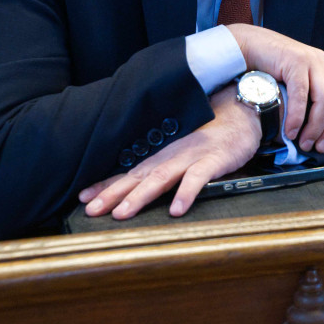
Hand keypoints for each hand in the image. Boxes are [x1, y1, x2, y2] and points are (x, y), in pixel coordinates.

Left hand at [79, 86, 262, 219]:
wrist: (241, 111)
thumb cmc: (211, 134)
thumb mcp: (182, 150)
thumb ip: (163, 166)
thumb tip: (137, 183)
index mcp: (163, 156)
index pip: (128, 172)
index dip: (105, 185)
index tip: (83, 199)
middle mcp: (171, 156)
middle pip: (137, 177)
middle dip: (113, 194)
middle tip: (92, 211)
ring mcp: (191, 157)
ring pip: (161, 177)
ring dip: (140, 195)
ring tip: (123, 213)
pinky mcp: (213, 160)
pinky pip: (198, 178)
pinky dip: (186, 193)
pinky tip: (176, 209)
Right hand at [226, 24, 323, 153]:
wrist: (248, 45)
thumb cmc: (270, 67)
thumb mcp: (297, 81)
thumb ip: (309, 96)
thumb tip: (314, 128)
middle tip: (321, 147)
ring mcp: (311, 61)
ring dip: (317, 126)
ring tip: (305, 142)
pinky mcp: (295, 62)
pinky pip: (303, 95)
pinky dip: (298, 116)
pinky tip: (291, 130)